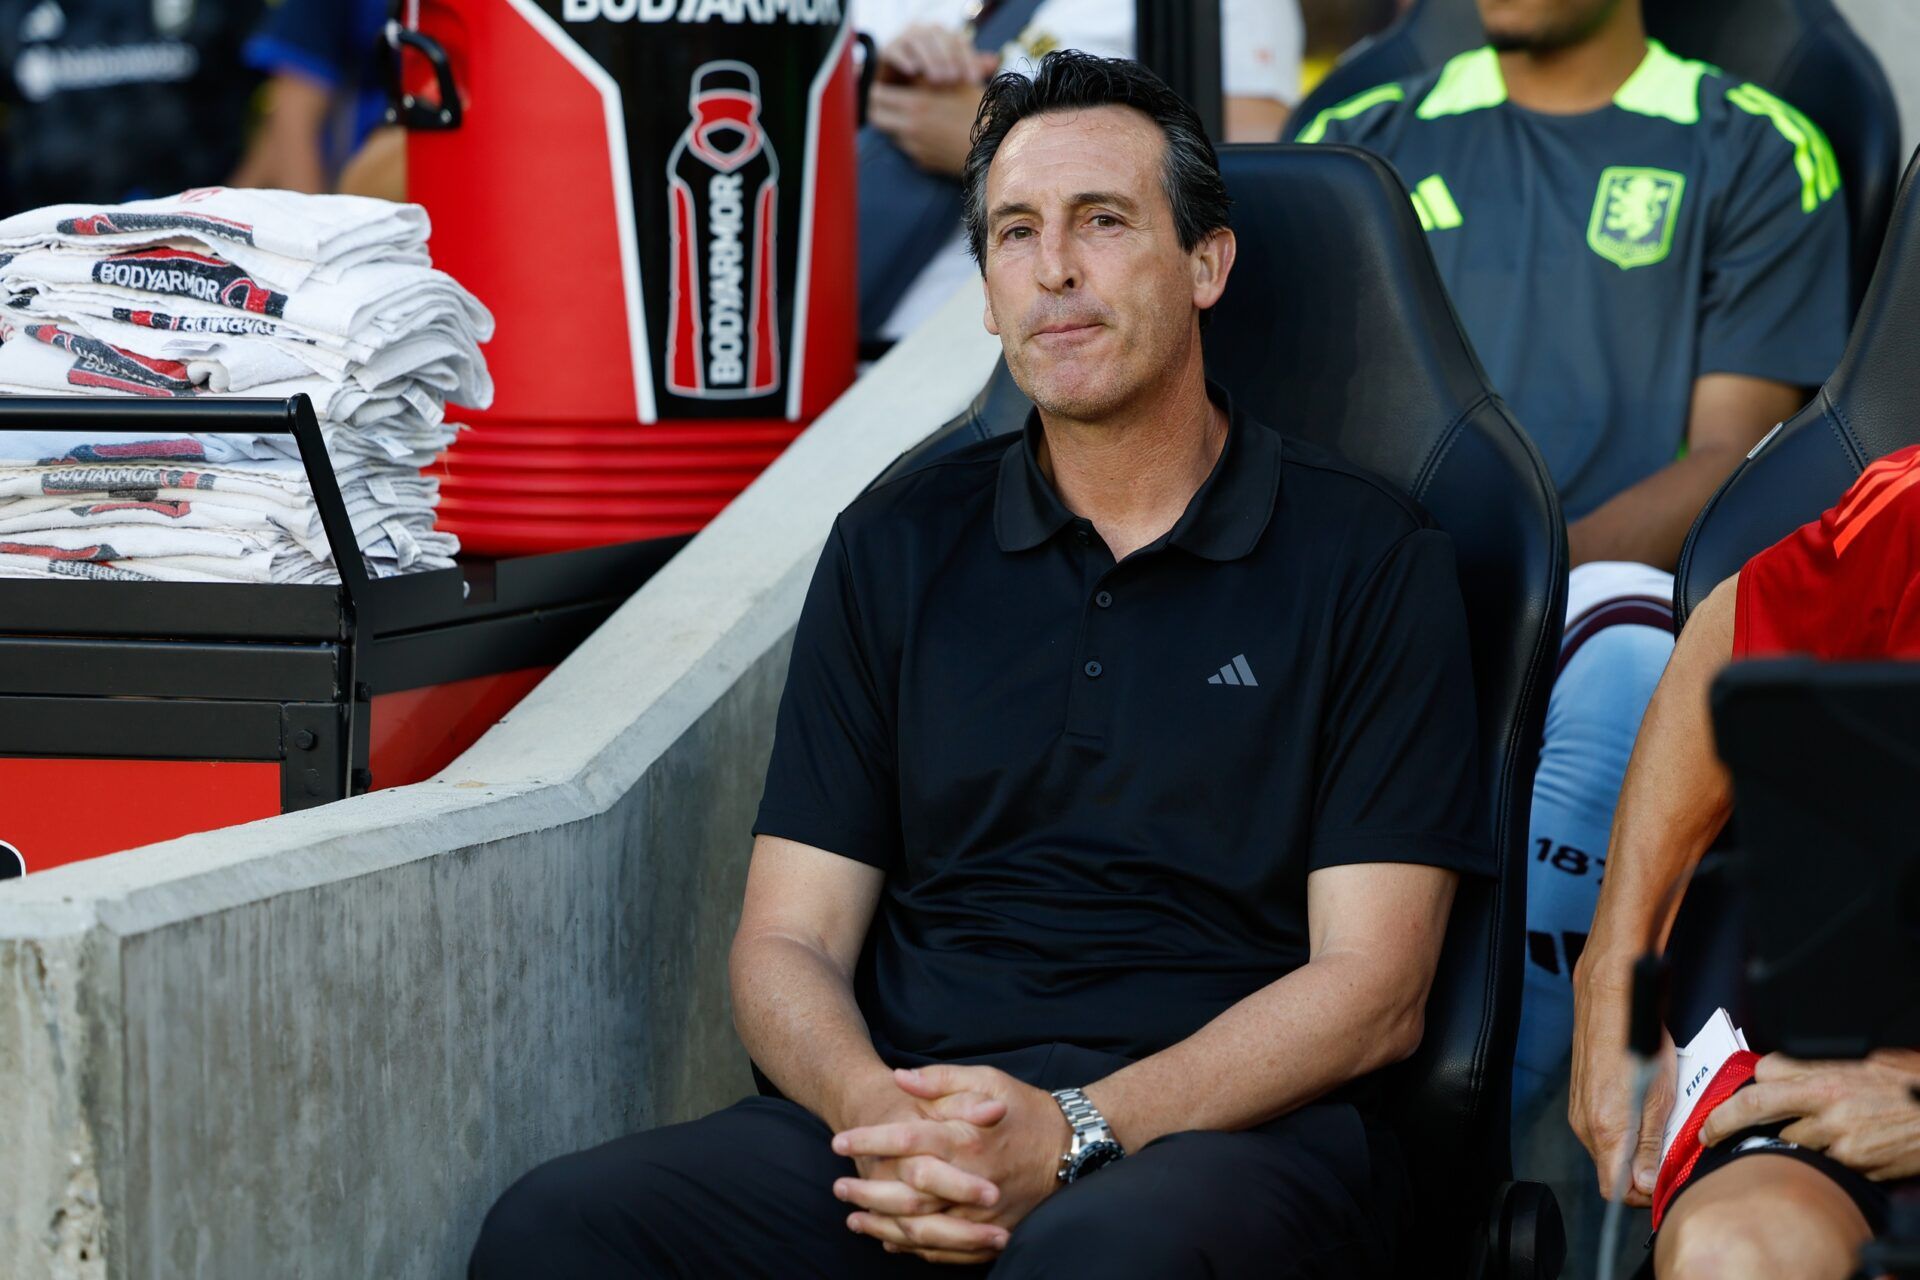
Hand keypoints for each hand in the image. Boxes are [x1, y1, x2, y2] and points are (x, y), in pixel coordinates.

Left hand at [832, 1076, 1011, 1264]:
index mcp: (967, 1137)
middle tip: (837, 1187)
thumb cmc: (1024, 1108)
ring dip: (883, 1225)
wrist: (1070, 1147)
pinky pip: (946, 1250)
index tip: (839, 1141)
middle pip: (907, 1192)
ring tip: (853, 1219)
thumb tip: (900, 1077)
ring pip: (922, 1229)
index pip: (908, 1138)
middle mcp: (971, 1178)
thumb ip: (941, 1080)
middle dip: (867, 1191)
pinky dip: (914, 1249)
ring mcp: (981, 1212)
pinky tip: (889, 1240)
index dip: (870, 1140)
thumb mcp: (987, 1080)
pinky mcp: (990, 1232)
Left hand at [867, 83, 986, 175]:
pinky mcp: (923, 162)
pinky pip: (908, 147)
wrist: (997, 144)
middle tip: (887, 100)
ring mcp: (914, 148)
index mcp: (915, 104)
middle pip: (876, 117)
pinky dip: (912, 139)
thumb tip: (905, 71)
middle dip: (879, 107)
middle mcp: (909, 128)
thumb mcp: (951, 82)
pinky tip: (928, 131)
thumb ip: (925, 76)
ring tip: (911, 114)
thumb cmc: (978, 108)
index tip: (883, 84)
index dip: (877, 88)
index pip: (875, 95)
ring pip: (891, 133)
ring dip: (895, 124)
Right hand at [876, 24, 996, 87]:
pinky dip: (903, 58)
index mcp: (943, 36)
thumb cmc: (928, 80)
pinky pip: (896, 49)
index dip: (968, 59)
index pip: (959, 42)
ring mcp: (905, 37)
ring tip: (937, 79)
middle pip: (939, 39)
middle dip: (948, 59)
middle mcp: (925, 32)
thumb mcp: (950, 74)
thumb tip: (994, 61)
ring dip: (928, 59)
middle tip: (954, 79)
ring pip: (918, 42)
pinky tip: (912, 71)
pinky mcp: (887, 48)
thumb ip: (970, 66)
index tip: (974, 80)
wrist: (894, 84)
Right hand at [1570, 953, 1673, 1205]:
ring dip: (1633, 1144)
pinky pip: (1602, 1125)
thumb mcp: (1659, 1099)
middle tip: (1669, 1147)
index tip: (1663, 1182)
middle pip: (1612, 1169)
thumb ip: (1649, 1146)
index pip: (1615, 1189)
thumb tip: (1644, 1184)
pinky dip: (1623, 1124)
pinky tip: (1641, 1101)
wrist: (1611, 999)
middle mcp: (1586, 1124)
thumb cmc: (1637, 1039)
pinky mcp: (1582, 1096)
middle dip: (1641, 1167)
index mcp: (1605, 1130)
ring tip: (1658, 1119)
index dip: (1641, 1193)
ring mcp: (1580, 1110)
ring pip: (1608, 1147)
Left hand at [1700, 1050, 1919, 1179]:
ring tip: (1802, 1139)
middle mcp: (1827, 1102)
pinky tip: (1838, 1151)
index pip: (1765, 1072)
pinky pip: (1824, 1165)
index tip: (1738, 1094)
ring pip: (1789, 1143)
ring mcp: (1840, 1137)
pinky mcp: (1857, 1165)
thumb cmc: (1911, 1081)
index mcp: (1826, 1069)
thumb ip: (1820, 1064)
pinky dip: (1823, 1161)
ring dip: (1788, 1143)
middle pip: (1754, 1108)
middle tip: (1707, 1133)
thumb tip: (1781, 1070)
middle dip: (1722, 1121)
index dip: (1753, 1083)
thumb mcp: (1864, 1057)